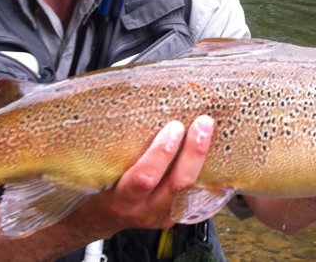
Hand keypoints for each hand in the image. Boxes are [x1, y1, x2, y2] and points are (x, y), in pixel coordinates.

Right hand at [83, 115, 214, 232]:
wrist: (103, 217)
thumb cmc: (98, 189)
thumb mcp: (98, 172)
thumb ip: (112, 146)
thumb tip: (118, 98)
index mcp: (122, 199)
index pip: (144, 178)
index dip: (161, 153)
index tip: (173, 127)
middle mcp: (146, 210)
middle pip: (177, 183)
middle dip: (193, 152)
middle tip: (202, 124)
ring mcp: (164, 215)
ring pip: (192, 188)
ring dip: (203, 158)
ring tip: (210, 131)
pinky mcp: (177, 213)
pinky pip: (197, 193)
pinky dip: (208, 172)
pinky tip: (218, 154)